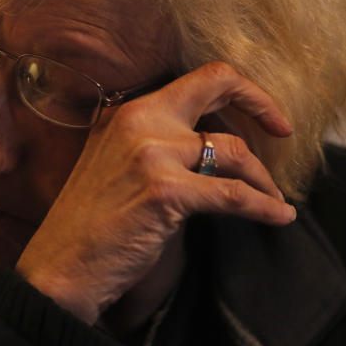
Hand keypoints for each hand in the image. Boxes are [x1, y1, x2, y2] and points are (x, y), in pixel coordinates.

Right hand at [15, 62, 295, 325]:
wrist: (61, 266)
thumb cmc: (88, 225)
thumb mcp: (115, 164)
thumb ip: (157, 145)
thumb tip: (214, 146)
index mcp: (128, 112)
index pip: (197, 79)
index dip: (240, 90)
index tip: (263, 115)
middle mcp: (139, 120)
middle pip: (217, 85)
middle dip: (261, 104)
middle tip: (284, 132)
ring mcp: (152, 153)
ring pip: (234, 151)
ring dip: (263, 179)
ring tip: (274, 200)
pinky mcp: (166, 192)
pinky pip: (234, 195)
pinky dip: (265, 207)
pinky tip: (280, 217)